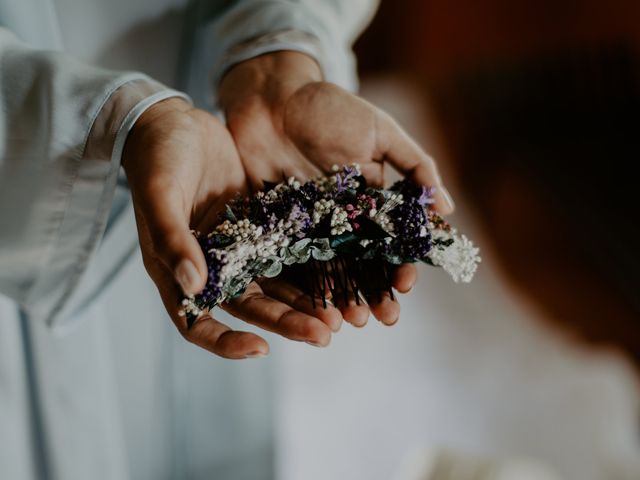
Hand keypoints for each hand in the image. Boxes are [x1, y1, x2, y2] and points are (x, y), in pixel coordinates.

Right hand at [122, 98, 341, 357]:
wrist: (174, 122)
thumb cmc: (156, 157)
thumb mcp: (159, 195)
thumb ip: (172, 240)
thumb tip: (194, 287)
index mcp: (174, 270)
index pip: (197, 321)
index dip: (226, 342)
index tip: (262, 349)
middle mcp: (209, 267)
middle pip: (248, 307)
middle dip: (284, 323)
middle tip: (324, 335)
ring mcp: (237, 248)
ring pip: (273, 284)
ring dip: (303, 302)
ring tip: (339, 316)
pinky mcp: (258, 226)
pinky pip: (285, 252)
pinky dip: (307, 265)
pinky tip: (337, 273)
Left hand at [219, 52, 454, 326]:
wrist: (270, 99)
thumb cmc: (328, 109)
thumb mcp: (379, 131)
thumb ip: (413, 165)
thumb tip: (446, 207)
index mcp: (371, 198)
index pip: (391, 239)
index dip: (401, 263)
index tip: (406, 285)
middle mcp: (343, 217)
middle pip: (363, 262)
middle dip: (376, 291)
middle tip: (383, 319)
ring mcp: (311, 225)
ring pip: (332, 269)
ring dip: (344, 296)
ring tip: (354, 321)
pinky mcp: (279, 227)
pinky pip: (293, 260)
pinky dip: (305, 286)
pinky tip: (314, 308)